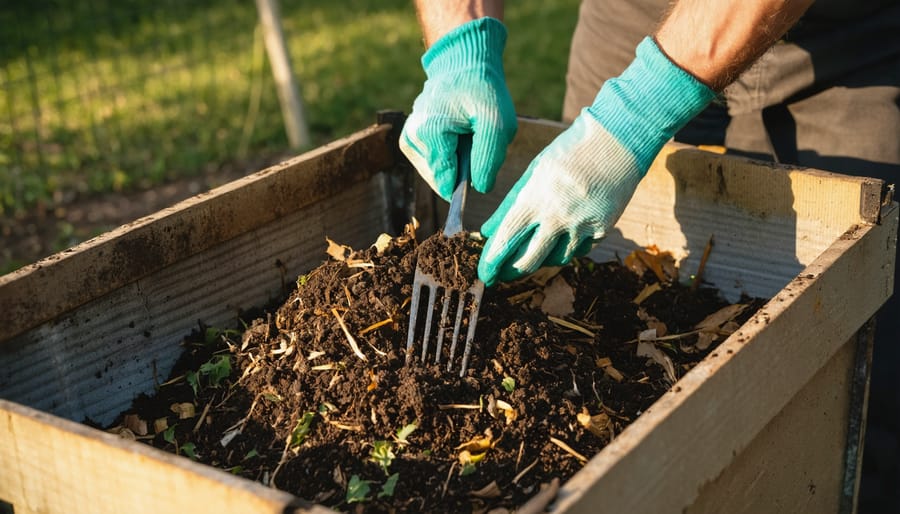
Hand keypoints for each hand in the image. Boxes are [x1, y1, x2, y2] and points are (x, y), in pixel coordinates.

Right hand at [400, 17, 516, 200]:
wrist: (463, 62)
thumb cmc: (482, 90)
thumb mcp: (497, 123)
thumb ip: (488, 158)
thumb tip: (481, 188)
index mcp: (429, 134)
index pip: (445, 182)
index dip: (465, 187)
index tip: (478, 174)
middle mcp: (411, 139)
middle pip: (441, 179)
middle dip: (462, 168)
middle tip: (474, 139)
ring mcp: (408, 139)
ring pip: (437, 173)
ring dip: (457, 161)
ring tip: (466, 133)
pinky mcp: (411, 140)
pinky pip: (434, 162)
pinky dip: (449, 154)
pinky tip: (457, 134)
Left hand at [478, 37, 715, 285]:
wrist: (618, 141)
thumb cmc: (569, 152)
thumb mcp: (534, 172)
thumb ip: (510, 204)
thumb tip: (488, 231)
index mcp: (536, 197)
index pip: (506, 238)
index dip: (492, 261)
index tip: (484, 274)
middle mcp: (558, 215)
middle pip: (528, 260)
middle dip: (511, 271)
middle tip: (502, 274)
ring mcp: (582, 225)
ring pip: (555, 259)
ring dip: (541, 259)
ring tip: (534, 249)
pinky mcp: (602, 229)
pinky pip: (579, 250)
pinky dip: (567, 247)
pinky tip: (562, 237)